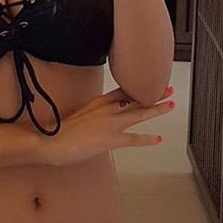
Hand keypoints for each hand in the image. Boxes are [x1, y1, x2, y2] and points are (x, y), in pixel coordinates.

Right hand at [41, 86, 175, 166]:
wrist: (52, 140)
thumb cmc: (59, 131)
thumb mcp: (78, 116)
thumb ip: (90, 115)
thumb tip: (96, 120)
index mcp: (98, 102)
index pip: (123, 91)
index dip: (137, 87)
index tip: (147, 82)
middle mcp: (107, 109)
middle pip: (135, 99)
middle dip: (153, 93)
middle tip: (167, 88)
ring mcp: (111, 123)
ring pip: (140, 113)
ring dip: (157, 109)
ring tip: (170, 104)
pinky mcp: (112, 138)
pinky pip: (135, 139)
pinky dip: (148, 139)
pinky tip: (158, 139)